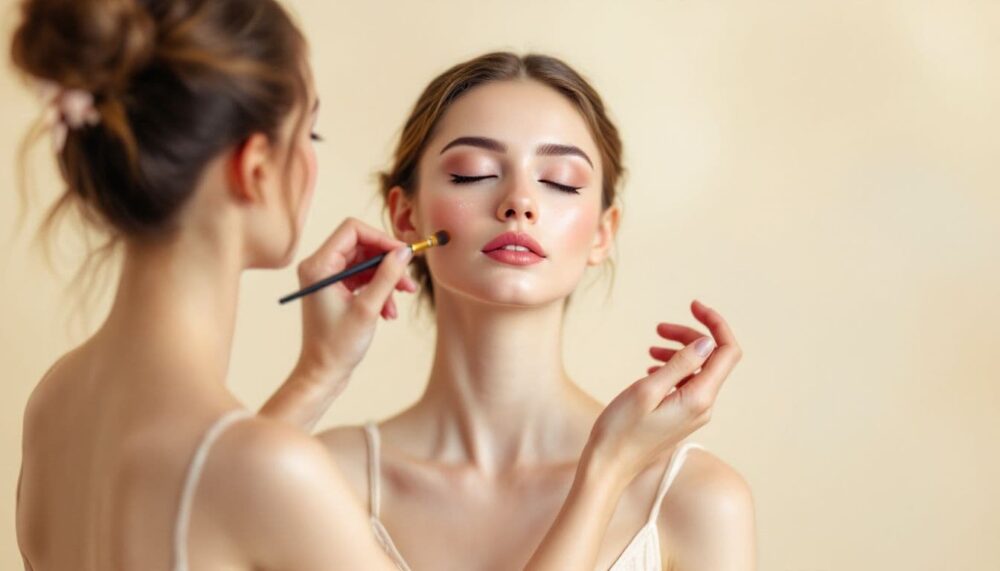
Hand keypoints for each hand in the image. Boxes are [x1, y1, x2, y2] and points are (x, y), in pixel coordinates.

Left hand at [294, 217, 416, 378]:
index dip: (381, 238)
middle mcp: (319, 266)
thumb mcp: (368, 308)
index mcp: (318, 265)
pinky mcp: (335, 289)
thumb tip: (405, 251)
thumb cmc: (338, 345)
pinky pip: (362, 279)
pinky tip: (388, 311)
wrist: (323, 373)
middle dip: (387, 262)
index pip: (352, 230)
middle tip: (407, 280)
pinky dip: (379, 290)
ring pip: (365, 263)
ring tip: (402, 298)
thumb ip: (387, 276)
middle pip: (361, 246)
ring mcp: (327, 278)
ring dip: (386, 279)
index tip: (403, 254)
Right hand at [584, 299, 742, 489]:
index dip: (715, 324)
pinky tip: (651, 367)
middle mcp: (704, 405)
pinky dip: (673, 368)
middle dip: (689, 336)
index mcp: (699, 397)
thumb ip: (680, 364)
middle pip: (712, 357)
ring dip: (679, 351)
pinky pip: (687, 383)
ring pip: (698, 369)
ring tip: (651, 347)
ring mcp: (694, 412)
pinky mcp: (682, 416)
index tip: (693, 306)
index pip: (726, 352)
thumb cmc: (621, 430)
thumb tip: (707, 342)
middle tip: (659, 329)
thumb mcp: (647, 390)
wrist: (610, 465)